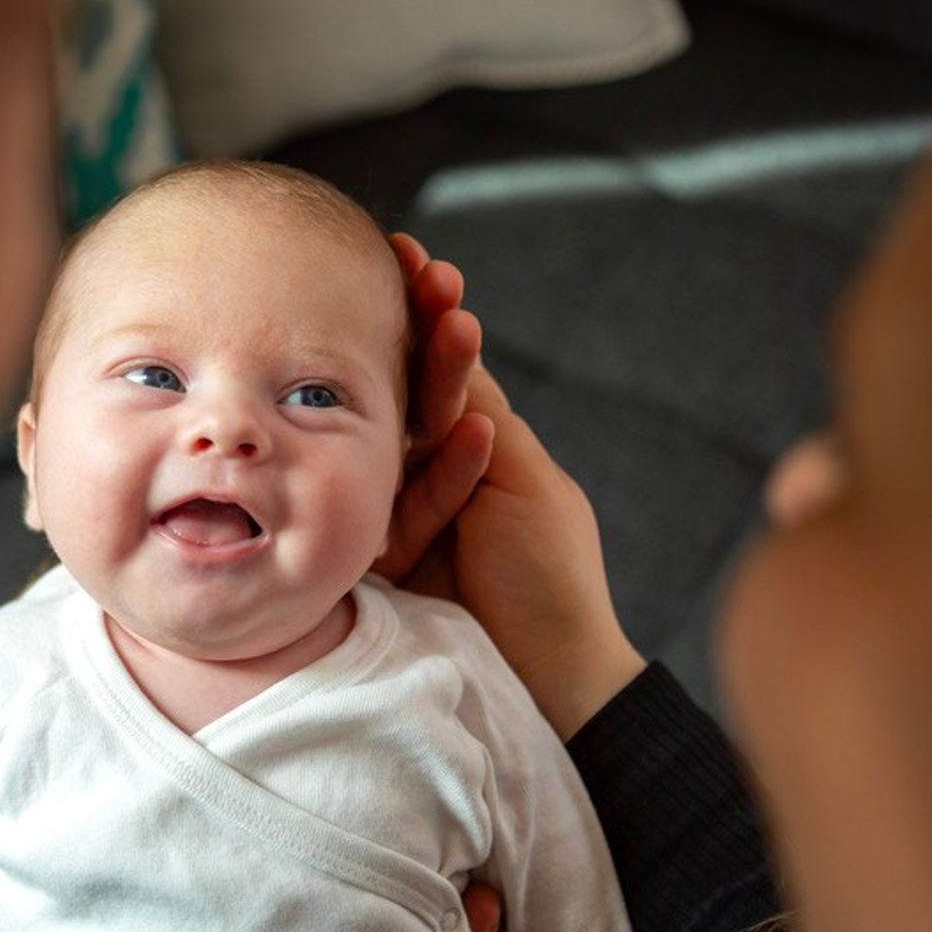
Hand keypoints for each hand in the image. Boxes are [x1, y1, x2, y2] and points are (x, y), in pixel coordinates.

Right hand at [376, 236, 641, 739]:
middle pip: (411, 385)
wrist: (549, 674)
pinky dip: (447, 473)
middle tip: (411, 264)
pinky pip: (401, 501)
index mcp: (471, 442)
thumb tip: (447, 334)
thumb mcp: (526, 476)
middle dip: (412, 322)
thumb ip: (479, 412)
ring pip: (398, 432)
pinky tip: (480, 436)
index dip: (429, 311)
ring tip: (452, 316)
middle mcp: (428, 466)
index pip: (444, 365)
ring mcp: (400, 504)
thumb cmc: (552, 572)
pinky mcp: (378, 549)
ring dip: (427, 375)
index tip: (416, 256)